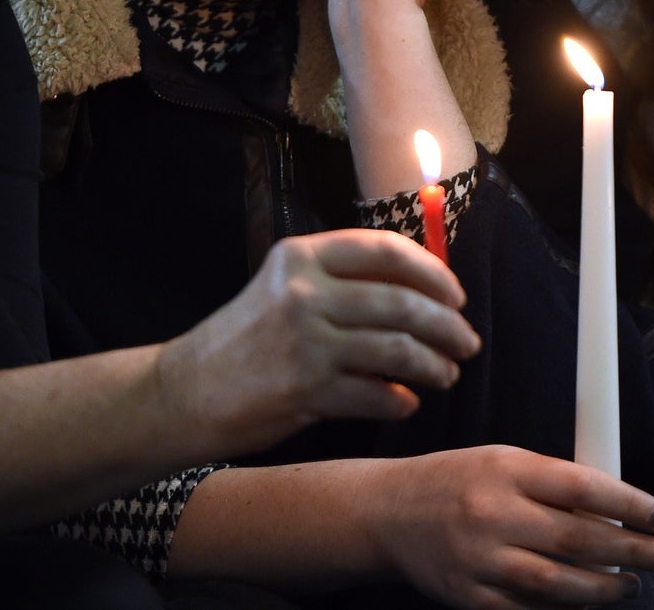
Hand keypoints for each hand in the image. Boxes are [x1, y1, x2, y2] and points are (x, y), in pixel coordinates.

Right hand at [156, 229, 482, 454]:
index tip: (456, 295)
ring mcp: (304, 342)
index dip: (432, 272)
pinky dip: (401, 401)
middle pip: (402, 303)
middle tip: (467, 343)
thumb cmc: (246, 339)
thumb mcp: (284, 288)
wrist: (186, 391)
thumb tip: (423, 289)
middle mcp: (304, 293)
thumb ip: (342, 282)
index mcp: (302, 257)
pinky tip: (407, 402)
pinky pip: (377, 395)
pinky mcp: (305, 390)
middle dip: (447, 325)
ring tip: (448, 374)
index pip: (385, 251)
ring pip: (397, 350)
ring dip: (434, 365)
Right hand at [363, 446, 653, 608]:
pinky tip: (587, 605)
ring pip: (557, 584)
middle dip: (633, 553)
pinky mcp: (468, 597)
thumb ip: (552, 483)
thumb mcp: (501, 461)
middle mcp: (491, 513)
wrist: (386, 513)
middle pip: (577, 540)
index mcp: (505, 468)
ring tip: (632, 586)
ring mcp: (478, 559)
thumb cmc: (456, 481)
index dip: (629, 504)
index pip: (581, 486)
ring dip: (604, 590)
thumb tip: (617, 512)